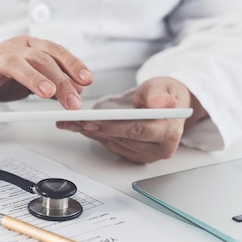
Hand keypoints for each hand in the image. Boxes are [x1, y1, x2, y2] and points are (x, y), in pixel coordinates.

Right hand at [0, 35, 93, 109]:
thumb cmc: (3, 77)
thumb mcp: (34, 78)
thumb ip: (54, 81)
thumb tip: (78, 89)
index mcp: (30, 46)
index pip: (55, 51)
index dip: (72, 64)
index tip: (87, 80)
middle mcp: (14, 48)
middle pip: (41, 59)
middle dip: (60, 81)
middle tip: (72, 101)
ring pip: (15, 63)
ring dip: (32, 77)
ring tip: (46, 92)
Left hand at [57, 77, 206, 162]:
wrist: (165, 104)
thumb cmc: (164, 94)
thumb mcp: (162, 86)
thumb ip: (159, 94)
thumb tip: (162, 103)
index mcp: (169, 133)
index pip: (137, 131)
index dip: (113, 127)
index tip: (91, 122)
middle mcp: (159, 148)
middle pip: (122, 140)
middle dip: (96, 130)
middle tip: (74, 121)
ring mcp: (146, 154)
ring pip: (114, 144)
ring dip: (92, 133)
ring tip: (72, 122)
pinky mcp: (135, 155)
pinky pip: (112, 146)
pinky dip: (97, 135)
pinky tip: (82, 127)